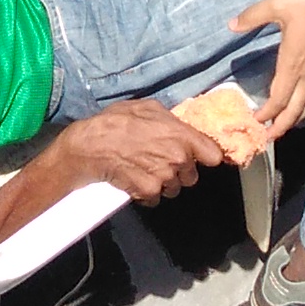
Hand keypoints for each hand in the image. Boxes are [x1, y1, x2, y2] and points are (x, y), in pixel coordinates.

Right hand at [63, 103, 218, 204]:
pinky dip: (146, 193)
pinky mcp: (149, 192)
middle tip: (159, 161)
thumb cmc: (116, 121)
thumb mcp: (147, 108)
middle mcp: (179, 158)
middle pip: (192, 176)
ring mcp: (165, 178)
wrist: (90, 146)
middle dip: (179, 171)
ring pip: (174, 188)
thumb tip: (181, 127)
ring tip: (143, 169)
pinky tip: (134, 179)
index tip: (198, 157)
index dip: (205, 156)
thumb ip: (171, 120)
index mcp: (182, 135)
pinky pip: (155, 198)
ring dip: (163, 183)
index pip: (214, 155)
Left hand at [230, 0, 304, 140]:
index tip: (255, 121)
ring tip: (286, 127)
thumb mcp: (278, 4)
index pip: (279, 98)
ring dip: (296, 118)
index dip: (267, 113)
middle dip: (282, 126)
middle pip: (295, 109)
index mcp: (292, 63)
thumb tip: (232, 25)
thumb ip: (254, 15)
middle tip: (270, 138)